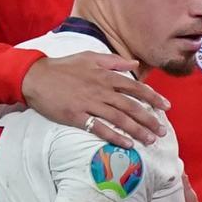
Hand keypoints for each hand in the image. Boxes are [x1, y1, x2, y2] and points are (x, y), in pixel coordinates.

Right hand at [22, 51, 168, 147]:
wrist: (35, 77)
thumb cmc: (63, 67)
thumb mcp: (90, 57)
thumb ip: (114, 61)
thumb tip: (134, 64)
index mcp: (106, 76)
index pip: (136, 87)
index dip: (153, 98)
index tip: (166, 107)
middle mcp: (101, 90)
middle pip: (131, 106)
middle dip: (150, 119)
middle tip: (163, 130)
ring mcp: (89, 104)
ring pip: (119, 119)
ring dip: (137, 130)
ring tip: (150, 140)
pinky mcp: (76, 116)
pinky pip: (99, 128)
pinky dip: (114, 137)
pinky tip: (127, 144)